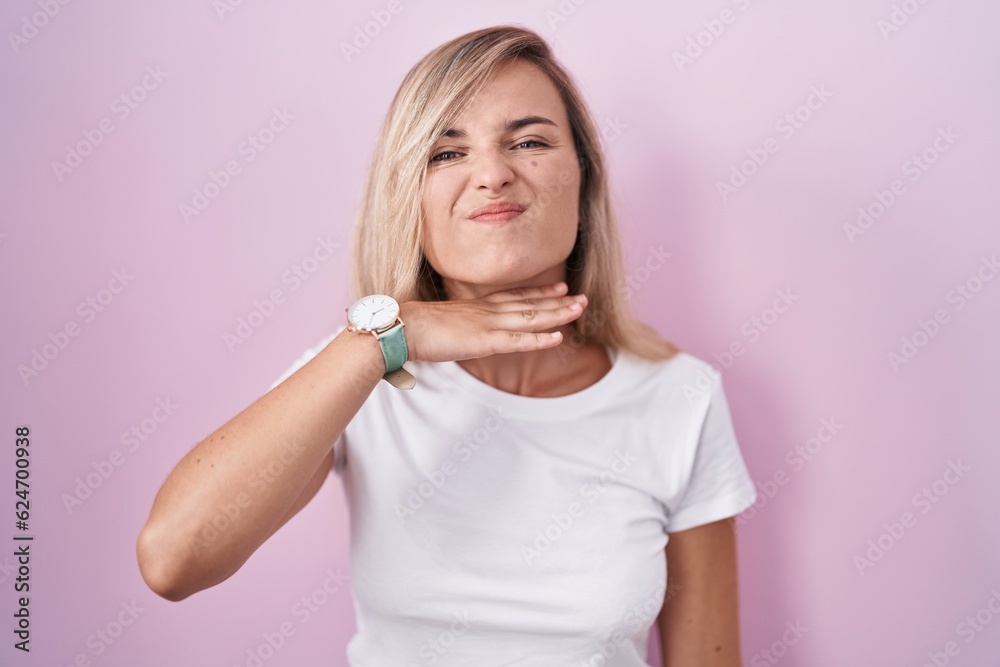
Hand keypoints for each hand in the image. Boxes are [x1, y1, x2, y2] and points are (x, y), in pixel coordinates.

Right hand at [399, 281, 587, 362]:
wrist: (401, 327)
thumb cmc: (414, 327)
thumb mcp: (441, 325)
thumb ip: (456, 327)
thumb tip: (458, 333)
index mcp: (476, 307)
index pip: (514, 297)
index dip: (539, 293)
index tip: (559, 287)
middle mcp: (486, 311)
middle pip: (529, 304)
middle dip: (557, 301)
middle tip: (581, 296)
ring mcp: (487, 324)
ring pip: (530, 317)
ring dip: (557, 313)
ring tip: (579, 308)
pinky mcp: (484, 340)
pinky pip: (518, 340)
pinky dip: (539, 339)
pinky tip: (558, 337)